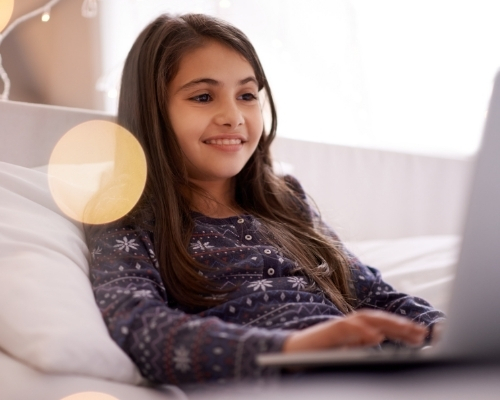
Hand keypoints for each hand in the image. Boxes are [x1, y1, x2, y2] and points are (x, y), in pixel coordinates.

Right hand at [282, 310, 426, 352]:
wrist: (289, 354)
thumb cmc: (315, 354)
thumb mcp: (342, 350)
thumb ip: (358, 342)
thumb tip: (378, 337)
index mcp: (353, 329)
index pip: (379, 324)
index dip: (399, 327)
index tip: (420, 335)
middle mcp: (347, 324)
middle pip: (376, 319)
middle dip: (400, 325)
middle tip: (421, 333)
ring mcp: (336, 327)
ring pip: (364, 320)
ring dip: (386, 324)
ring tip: (406, 331)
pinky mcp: (325, 333)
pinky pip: (345, 329)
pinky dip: (360, 331)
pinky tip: (375, 336)